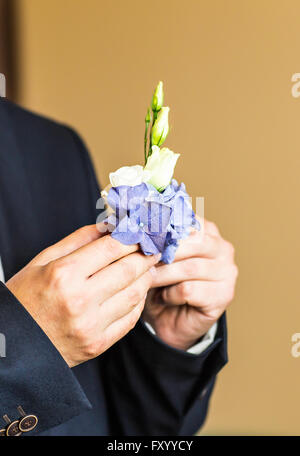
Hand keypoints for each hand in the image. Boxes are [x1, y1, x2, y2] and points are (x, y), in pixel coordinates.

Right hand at [6, 225, 159, 366]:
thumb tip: (108, 227)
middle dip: (145, 255)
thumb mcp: (42, 261)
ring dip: (145, 278)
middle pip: (128, 270)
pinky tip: (136, 292)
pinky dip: (138, 302)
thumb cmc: (25, 298)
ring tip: (147, 268)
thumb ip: (78, 241)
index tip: (140, 233)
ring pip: (134, 295)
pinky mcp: (98, 345)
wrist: (15, 344)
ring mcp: (91, 325)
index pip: (111, 249)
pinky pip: (130, 319)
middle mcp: (80, 300)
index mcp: (63, 274)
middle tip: (152, 248)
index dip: (131, 238)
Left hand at [143, 220, 237, 350]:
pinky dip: (169, 294)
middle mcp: (223, 248)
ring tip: (147, 280)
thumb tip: (140, 225)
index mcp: (208, 231)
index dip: (162, 229)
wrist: (169, 320)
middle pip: (192, 242)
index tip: (141, 236)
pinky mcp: (223, 295)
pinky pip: (189, 290)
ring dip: (162, 275)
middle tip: (141, 261)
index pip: (188, 221)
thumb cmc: (162, 282)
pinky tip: (162, 298)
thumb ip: (157, 238)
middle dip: (162, 252)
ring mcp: (227, 272)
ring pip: (189, 267)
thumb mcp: (157, 256)